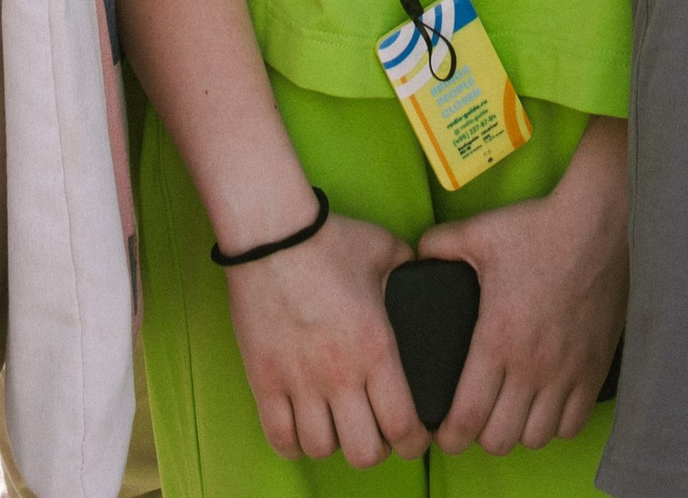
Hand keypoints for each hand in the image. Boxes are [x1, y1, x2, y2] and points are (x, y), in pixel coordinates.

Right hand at [224, 210, 421, 466]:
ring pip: (321, 448)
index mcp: (376, 348)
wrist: (272, 233)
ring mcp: (299, 382)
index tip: (415, 437)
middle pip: (363, 452)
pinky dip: (293, 442)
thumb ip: (408, 270)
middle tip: (376, 432)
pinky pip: (279, 438)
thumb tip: (423, 276)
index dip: (415, 442)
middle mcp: (340, 375)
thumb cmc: (330, 239)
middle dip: (375, 449)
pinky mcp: (264, 381)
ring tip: (338, 426)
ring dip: (333, 443)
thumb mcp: (384, 249)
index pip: (402, 426)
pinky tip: (302, 427)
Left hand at [423, 118, 628, 453]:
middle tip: (475, 417)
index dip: (449, 436)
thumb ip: (440, 246)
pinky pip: (573, 424)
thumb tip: (415, 256)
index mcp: (496, 339)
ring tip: (510, 412)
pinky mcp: (594, 370)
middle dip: (480, 435)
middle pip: (499, 438)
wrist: (598, 223)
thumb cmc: (537, 229)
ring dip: (519, 431)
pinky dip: (556, 424)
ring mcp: (566, 372)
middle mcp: (531, 366)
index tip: (442, 431)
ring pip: (536, 437)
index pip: (467, 416)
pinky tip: (546, 404)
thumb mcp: (480, 232)